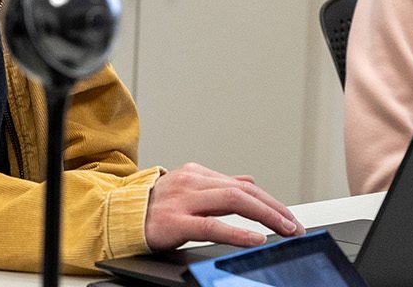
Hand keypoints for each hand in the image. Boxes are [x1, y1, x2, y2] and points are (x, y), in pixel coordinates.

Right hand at [142, 162, 302, 249]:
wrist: (118, 217)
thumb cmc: (154, 207)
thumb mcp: (190, 190)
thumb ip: (219, 186)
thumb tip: (249, 181)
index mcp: (197, 174)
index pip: (243, 186)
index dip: (271, 202)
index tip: (289, 218)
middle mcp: (192, 182)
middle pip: (243, 192)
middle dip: (274, 209)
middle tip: (294, 226)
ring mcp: (182, 200)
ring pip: (232, 201)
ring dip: (264, 216)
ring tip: (284, 230)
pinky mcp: (174, 221)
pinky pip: (211, 225)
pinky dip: (237, 231)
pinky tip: (254, 238)